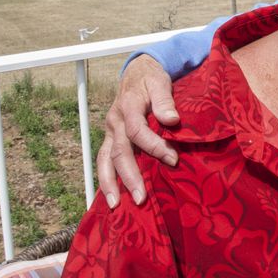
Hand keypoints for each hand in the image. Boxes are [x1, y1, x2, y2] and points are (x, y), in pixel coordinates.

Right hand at [97, 55, 179, 207]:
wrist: (137, 72)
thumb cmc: (152, 79)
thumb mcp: (160, 81)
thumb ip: (165, 100)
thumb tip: (171, 120)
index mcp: (128, 106)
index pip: (137, 130)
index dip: (154, 146)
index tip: (173, 159)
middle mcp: (115, 121)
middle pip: (119, 152)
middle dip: (129, 176)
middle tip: (142, 197)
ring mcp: (110, 131)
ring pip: (105, 160)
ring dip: (109, 184)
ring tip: (115, 205)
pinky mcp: (111, 138)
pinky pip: (104, 161)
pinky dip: (106, 180)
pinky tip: (111, 198)